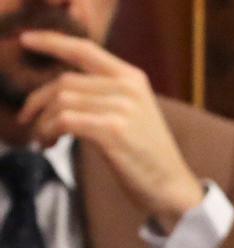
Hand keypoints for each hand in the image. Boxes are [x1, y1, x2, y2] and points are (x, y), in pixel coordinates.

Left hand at [16, 30, 205, 230]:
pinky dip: (50, 131)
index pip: (84, 49)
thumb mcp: (132, 112)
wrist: (172, 187)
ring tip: (44, 138)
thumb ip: (103, 92)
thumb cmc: (146, 155)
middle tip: (30, 120)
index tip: (25, 39)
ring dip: (43, 121)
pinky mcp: (113, 130)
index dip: (51, 41)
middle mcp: (128, 87)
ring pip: (62, 101)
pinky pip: (65, 120)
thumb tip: (58, 87)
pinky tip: (51, 143)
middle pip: (65, 80)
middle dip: (39, 100)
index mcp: (132, 78)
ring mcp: (122, 108)